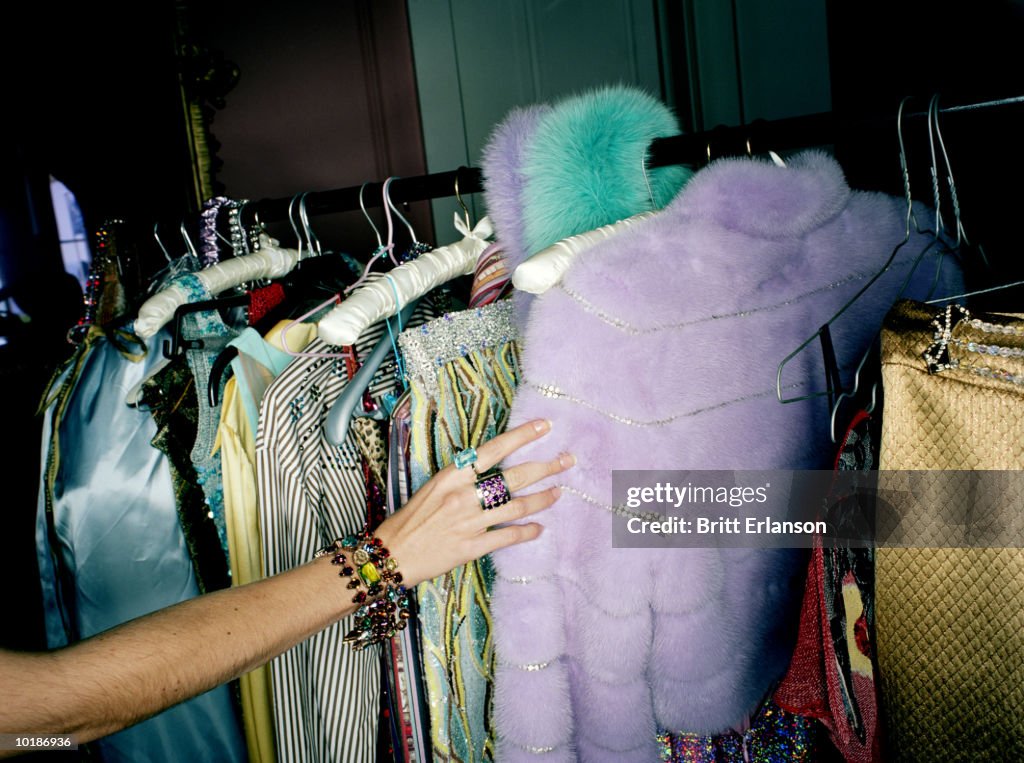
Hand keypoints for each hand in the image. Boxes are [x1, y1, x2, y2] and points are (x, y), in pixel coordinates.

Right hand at [375, 418, 572, 586]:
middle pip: (513, 477)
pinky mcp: (471, 548)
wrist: (389, 555)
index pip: (493, 450)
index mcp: (451, 476)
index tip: (544, 426)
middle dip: (546, 467)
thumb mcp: (432, 488)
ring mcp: (469, 523)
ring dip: (542, 499)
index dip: (522, 437)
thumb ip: (460, 478)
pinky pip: (507, 537)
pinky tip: (540, 528)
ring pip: (516, 507)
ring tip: (559, 492)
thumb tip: (489, 470)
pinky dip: (527, 532)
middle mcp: (463, 496)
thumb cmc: (408, 520)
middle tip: (568, 460)